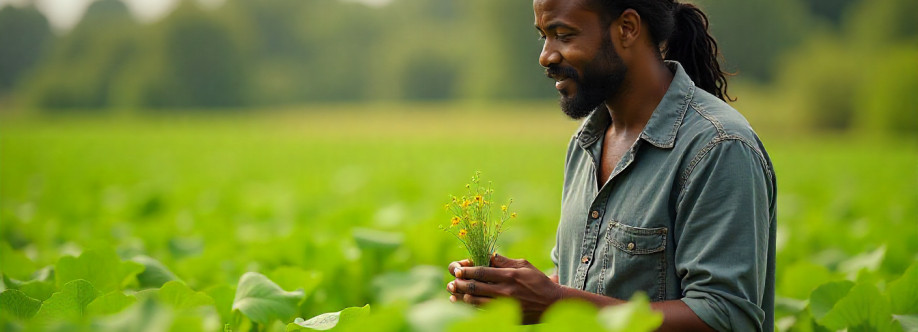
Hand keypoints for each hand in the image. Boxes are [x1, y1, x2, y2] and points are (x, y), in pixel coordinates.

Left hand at [446, 254, 561, 323]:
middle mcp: (505, 291)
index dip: (466, 270)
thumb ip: (504, 261)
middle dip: (460, 284)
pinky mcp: (506, 315)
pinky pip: (483, 311)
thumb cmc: (538, 281)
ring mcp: (505, 305)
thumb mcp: (524, 265)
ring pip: (476, 302)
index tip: (457, 269)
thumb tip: (487, 255)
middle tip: (451, 282)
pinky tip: (464, 303)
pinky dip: (471, 307)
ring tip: (452, 293)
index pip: (482, 272)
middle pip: (475, 287)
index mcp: (509, 275)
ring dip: (461, 297)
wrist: (552, 304)